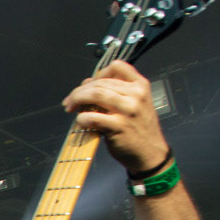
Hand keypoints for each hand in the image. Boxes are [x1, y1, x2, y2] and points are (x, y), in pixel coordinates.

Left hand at [62, 60, 169, 174]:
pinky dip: (81, 118)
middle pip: (100, 82)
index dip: (99, 73)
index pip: (117, 67)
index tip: (88, 85)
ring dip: (77, 99)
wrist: (150, 153)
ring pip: (95, 94)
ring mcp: (128, 110)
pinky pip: (92, 116)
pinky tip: (80, 121)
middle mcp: (136, 94)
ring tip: (70, 107)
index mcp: (140, 85)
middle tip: (69, 101)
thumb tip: (87, 83)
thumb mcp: (135, 104)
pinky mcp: (119, 126)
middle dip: (79, 91)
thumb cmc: (138, 129)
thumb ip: (115, 92)